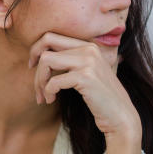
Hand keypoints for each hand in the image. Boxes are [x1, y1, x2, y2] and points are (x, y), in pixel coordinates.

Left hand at [28, 31, 141, 153]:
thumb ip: (69, 61)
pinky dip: (48, 92)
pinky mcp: (86, 77)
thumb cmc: (99, 97)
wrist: (120, 116)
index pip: (50, 37)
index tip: (32, 66)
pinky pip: (53, 81)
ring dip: (39, 81)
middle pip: (45, 48)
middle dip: (35, 67)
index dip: (36, 50)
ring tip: (43, 96)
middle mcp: (89, 49)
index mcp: (87, 45)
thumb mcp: (85, 73)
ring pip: (46, 61)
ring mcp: (88, 61)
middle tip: (37, 86)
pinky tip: (51, 100)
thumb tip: (38, 56)